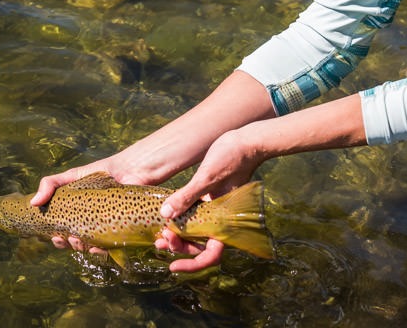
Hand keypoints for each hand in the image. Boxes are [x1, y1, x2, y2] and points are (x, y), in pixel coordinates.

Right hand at [30, 150, 152, 253]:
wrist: (131, 169)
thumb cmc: (102, 171)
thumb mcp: (72, 175)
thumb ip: (51, 184)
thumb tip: (32, 203)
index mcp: (77, 214)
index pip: (62, 233)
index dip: (56, 239)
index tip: (54, 235)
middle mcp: (90, 224)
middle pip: (74, 243)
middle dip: (67, 245)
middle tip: (66, 237)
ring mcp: (105, 229)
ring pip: (90, 248)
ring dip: (81, 249)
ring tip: (78, 240)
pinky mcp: (120, 232)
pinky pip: (110, 248)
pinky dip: (101, 251)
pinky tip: (97, 247)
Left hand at [154, 128, 263, 271]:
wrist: (247, 141)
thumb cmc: (232, 158)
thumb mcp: (207, 177)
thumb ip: (186, 197)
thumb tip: (165, 215)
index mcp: (225, 222)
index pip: (211, 254)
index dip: (192, 265)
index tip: (172, 266)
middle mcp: (220, 220)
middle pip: (200, 247)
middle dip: (179, 248)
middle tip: (160, 242)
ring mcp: (214, 211)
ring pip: (195, 232)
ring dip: (178, 236)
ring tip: (159, 234)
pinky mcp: (208, 200)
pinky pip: (193, 217)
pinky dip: (180, 220)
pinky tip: (166, 216)